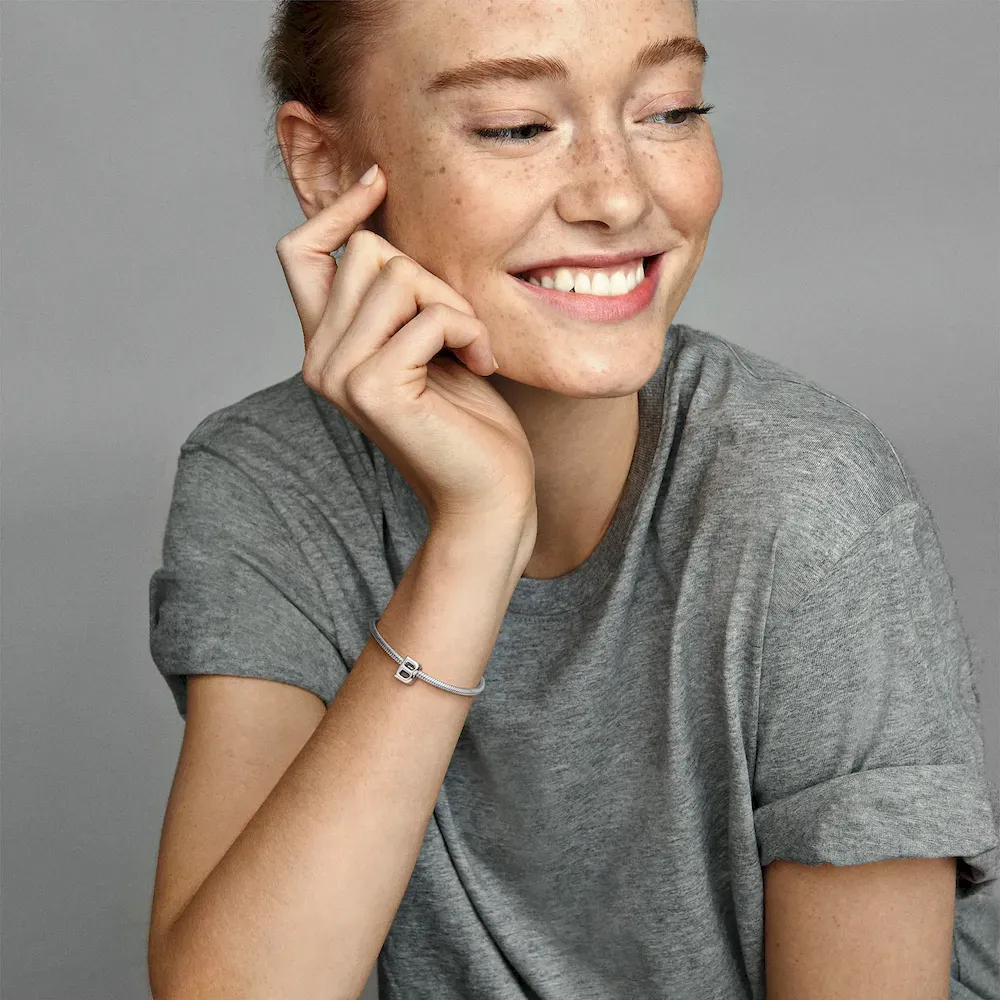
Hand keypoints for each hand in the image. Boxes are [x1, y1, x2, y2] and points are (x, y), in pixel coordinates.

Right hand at [275, 166, 537, 540]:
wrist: (488, 492)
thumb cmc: (468, 419)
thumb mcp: (427, 341)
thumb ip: (399, 297)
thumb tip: (388, 222)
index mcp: (327, 343)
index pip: (300, 252)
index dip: (337, 210)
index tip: (379, 179)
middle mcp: (319, 357)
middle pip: (369, 252)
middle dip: (432, 280)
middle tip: (462, 332)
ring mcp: (339, 374)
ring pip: (399, 276)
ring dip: (456, 306)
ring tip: (471, 352)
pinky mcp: (371, 389)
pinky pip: (430, 316)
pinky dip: (469, 332)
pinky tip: (480, 367)